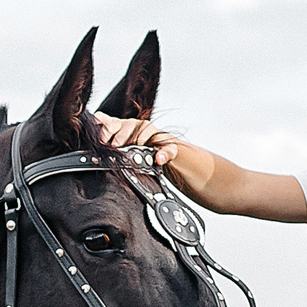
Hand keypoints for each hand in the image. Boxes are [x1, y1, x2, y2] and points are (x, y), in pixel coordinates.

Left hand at [97, 115, 218, 203]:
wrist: (212, 181)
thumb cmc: (177, 179)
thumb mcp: (148, 175)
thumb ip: (132, 167)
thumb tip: (110, 170)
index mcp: (144, 144)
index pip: (124, 128)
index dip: (109, 125)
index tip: (95, 125)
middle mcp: (155, 140)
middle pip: (133, 124)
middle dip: (117, 129)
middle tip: (105, 140)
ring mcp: (168, 145)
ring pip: (148, 131)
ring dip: (134, 136)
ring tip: (122, 146)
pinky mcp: (182, 155)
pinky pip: (172, 149)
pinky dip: (164, 152)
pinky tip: (157, 159)